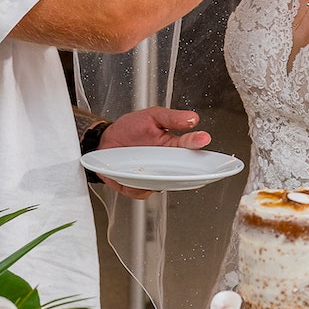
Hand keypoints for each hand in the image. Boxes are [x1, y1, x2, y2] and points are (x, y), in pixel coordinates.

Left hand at [96, 106, 210, 198]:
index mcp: (173, 145)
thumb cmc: (130, 128)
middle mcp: (166, 164)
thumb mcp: (151, 116)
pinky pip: (144, 192)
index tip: (202, 138)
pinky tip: (135, 177)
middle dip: (187, 169)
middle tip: (185, 162)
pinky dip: (140, 186)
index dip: (197, 142)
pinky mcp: (138, 187)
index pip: (190, 145)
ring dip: (161, 178)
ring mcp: (154, 177)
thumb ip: (172, 117)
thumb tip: (192, 118)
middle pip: (183, 171)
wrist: (105, 141)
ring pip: (164, 184)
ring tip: (151, 166)